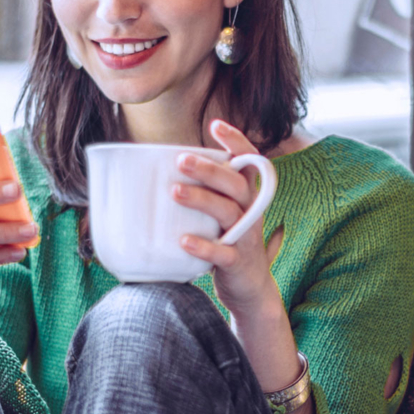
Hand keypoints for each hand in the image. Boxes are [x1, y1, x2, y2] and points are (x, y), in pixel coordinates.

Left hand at [172, 120, 283, 316]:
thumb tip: (163, 170)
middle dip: (210, 170)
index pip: (249, 162)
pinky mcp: (237, 262)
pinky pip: (223, 253)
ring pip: (228, 212)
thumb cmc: (228, 241)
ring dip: (201, 200)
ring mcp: (246, 237)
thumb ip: (208, 192)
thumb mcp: (224, 213)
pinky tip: (184, 240)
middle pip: (236, 184)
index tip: (216, 125)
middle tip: (181, 160)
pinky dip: (204, 246)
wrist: (250, 288)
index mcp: (247, 196)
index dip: (236, 142)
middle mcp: (251, 212)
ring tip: (174, 192)